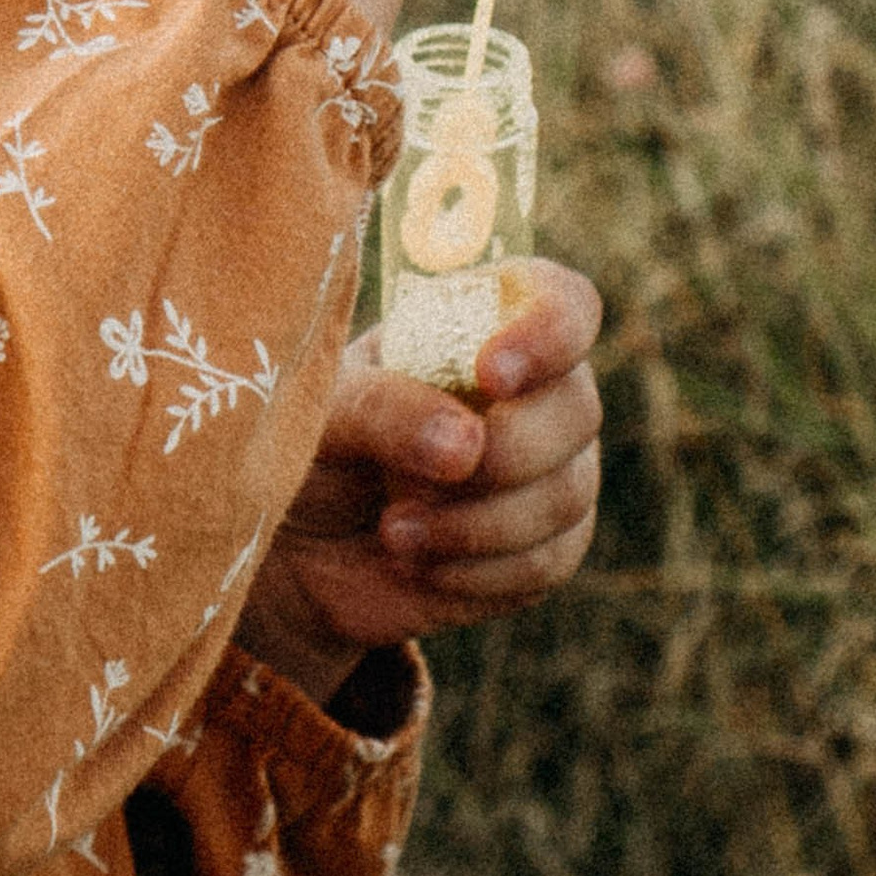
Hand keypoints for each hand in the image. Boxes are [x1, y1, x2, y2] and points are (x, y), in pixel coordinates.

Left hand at [234, 262, 604, 711]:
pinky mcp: (544, 546)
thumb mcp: (320, 412)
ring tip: (394, 532)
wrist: (298, 549)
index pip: (563, 303)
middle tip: (420, 483)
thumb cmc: (311, 446)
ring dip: (478, 524)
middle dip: (506, 453)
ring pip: (567, 493)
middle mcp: (532, 391)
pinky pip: (549, 561)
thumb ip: (382, 408)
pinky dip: (480, 572)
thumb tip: (467, 445)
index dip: (549, 332)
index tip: (492, 374)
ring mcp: (548, 470)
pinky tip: (420, 567)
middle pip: (577, 408)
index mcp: (481, 325)